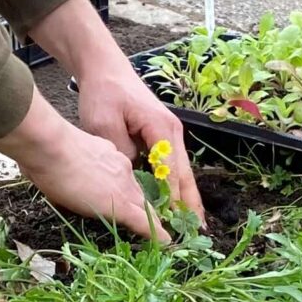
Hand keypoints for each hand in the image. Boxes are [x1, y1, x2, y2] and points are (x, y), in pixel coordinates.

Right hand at [0, 91, 164, 240]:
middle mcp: (122, 169)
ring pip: (143, 206)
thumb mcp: (66, 151)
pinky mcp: (121, 205)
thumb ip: (72, 161)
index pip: (123, 176)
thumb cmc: (47, 148)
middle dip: (144, 206)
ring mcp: (124, 186)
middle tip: (155, 222)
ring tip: (162, 236)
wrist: (51, 146)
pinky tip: (166, 244)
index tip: (125, 197)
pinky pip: (145, 222)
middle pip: (138, 192)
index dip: (126, 189)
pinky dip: (157, 234)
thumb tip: (56, 171)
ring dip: (152, 220)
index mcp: (108, 156)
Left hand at [73, 60, 203, 221]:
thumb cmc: (104, 93)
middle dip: (191, 205)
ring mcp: (170, 133)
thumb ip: (121, 152)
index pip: (170, 172)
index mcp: (161, 128)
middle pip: (185, 175)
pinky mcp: (162, 136)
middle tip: (197, 233)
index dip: (172, 200)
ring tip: (194, 225)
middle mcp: (172, 132)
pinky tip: (178, 204)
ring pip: (182, 172)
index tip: (173, 224)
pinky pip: (173, 166)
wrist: (105, 69)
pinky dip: (177, 186)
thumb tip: (133, 175)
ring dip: (187, 198)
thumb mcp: (104, 124)